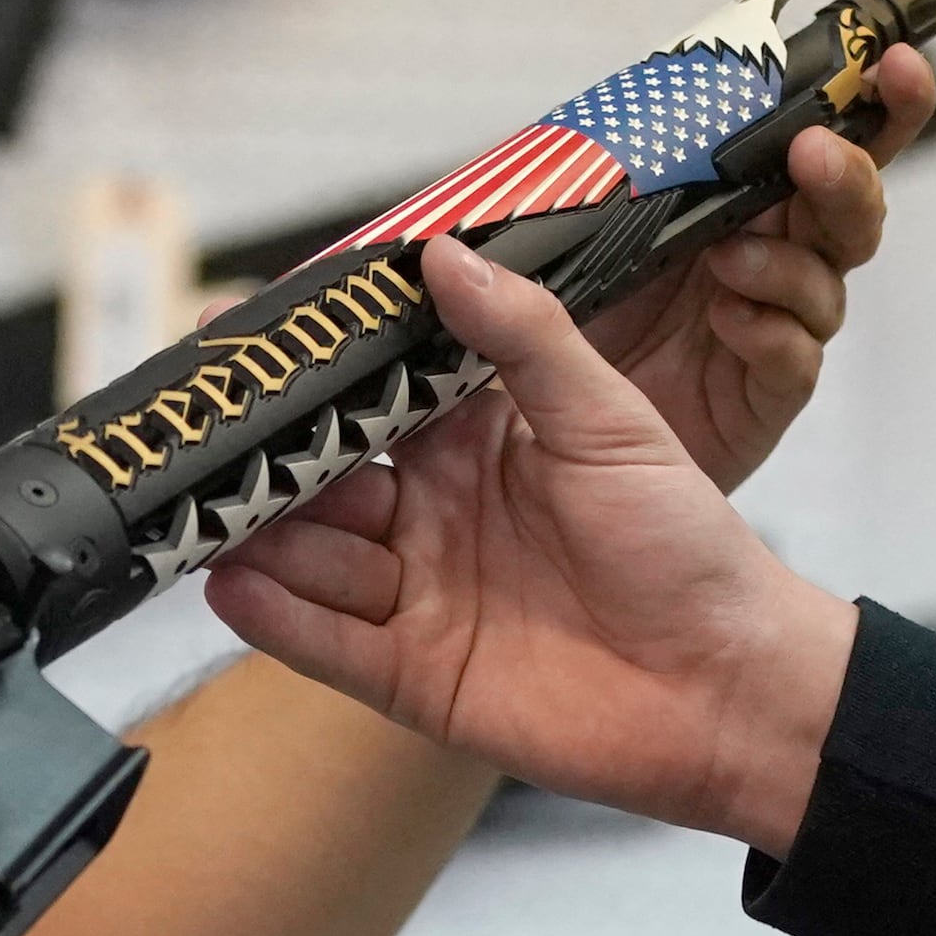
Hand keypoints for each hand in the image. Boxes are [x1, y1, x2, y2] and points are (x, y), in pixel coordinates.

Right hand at [208, 235, 859, 854]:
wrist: (729, 684)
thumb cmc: (687, 545)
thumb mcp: (610, 419)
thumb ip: (523, 338)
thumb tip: (444, 251)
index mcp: (477, 442)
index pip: (372, 390)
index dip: (311, 363)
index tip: (242, 327)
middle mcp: (435, 515)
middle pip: (322, 475)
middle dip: (265, 452)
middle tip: (206, 423)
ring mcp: (419, 596)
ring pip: (313, 555)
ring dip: (262, 530)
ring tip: (212, 503)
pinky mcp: (412, 676)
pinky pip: (327, 643)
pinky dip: (277, 616)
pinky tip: (233, 584)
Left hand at [581, 46, 933, 492]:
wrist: (563, 431)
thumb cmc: (583, 321)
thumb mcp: (575, 234)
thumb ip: (582, 183)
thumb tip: (539, 130)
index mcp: (736, 197)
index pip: (814, 133)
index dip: (864, 93)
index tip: (889, 57)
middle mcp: (769, 251)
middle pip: (846, 201)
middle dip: (847, 169)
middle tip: (814, 151)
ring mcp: (776, 320)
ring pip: (829, 275)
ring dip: (788, 259)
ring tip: (730, 258)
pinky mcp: (768, 388)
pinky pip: (794, 354)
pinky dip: (768, 331)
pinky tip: (728, 319)